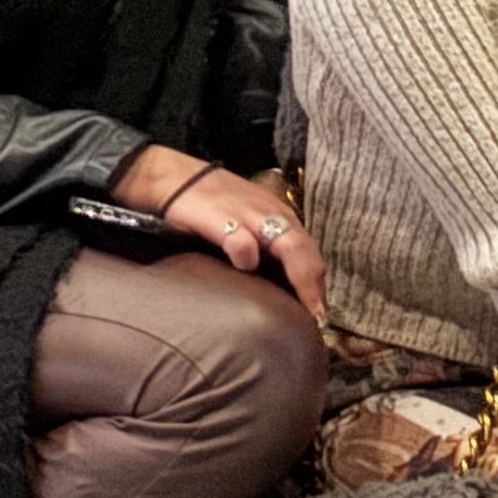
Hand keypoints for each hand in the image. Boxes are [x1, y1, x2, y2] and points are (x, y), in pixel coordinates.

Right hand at [112, 146, 327, 321]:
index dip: (318, 283)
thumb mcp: (250, 220)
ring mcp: (250, 215)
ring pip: (290, 246)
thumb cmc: (214, 204)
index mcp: (281, 216)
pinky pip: (244, 243)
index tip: (321, 314)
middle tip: (319, 319)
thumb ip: (266, 245)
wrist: (176, 177)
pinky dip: (249, 258)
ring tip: (306, 311)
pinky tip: (246, 271)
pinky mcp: (223, 218)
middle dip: (316, 287)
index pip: (310, 251)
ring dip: (302, 280)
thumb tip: (282, 285)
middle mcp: (272, 214)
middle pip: (307, 251)